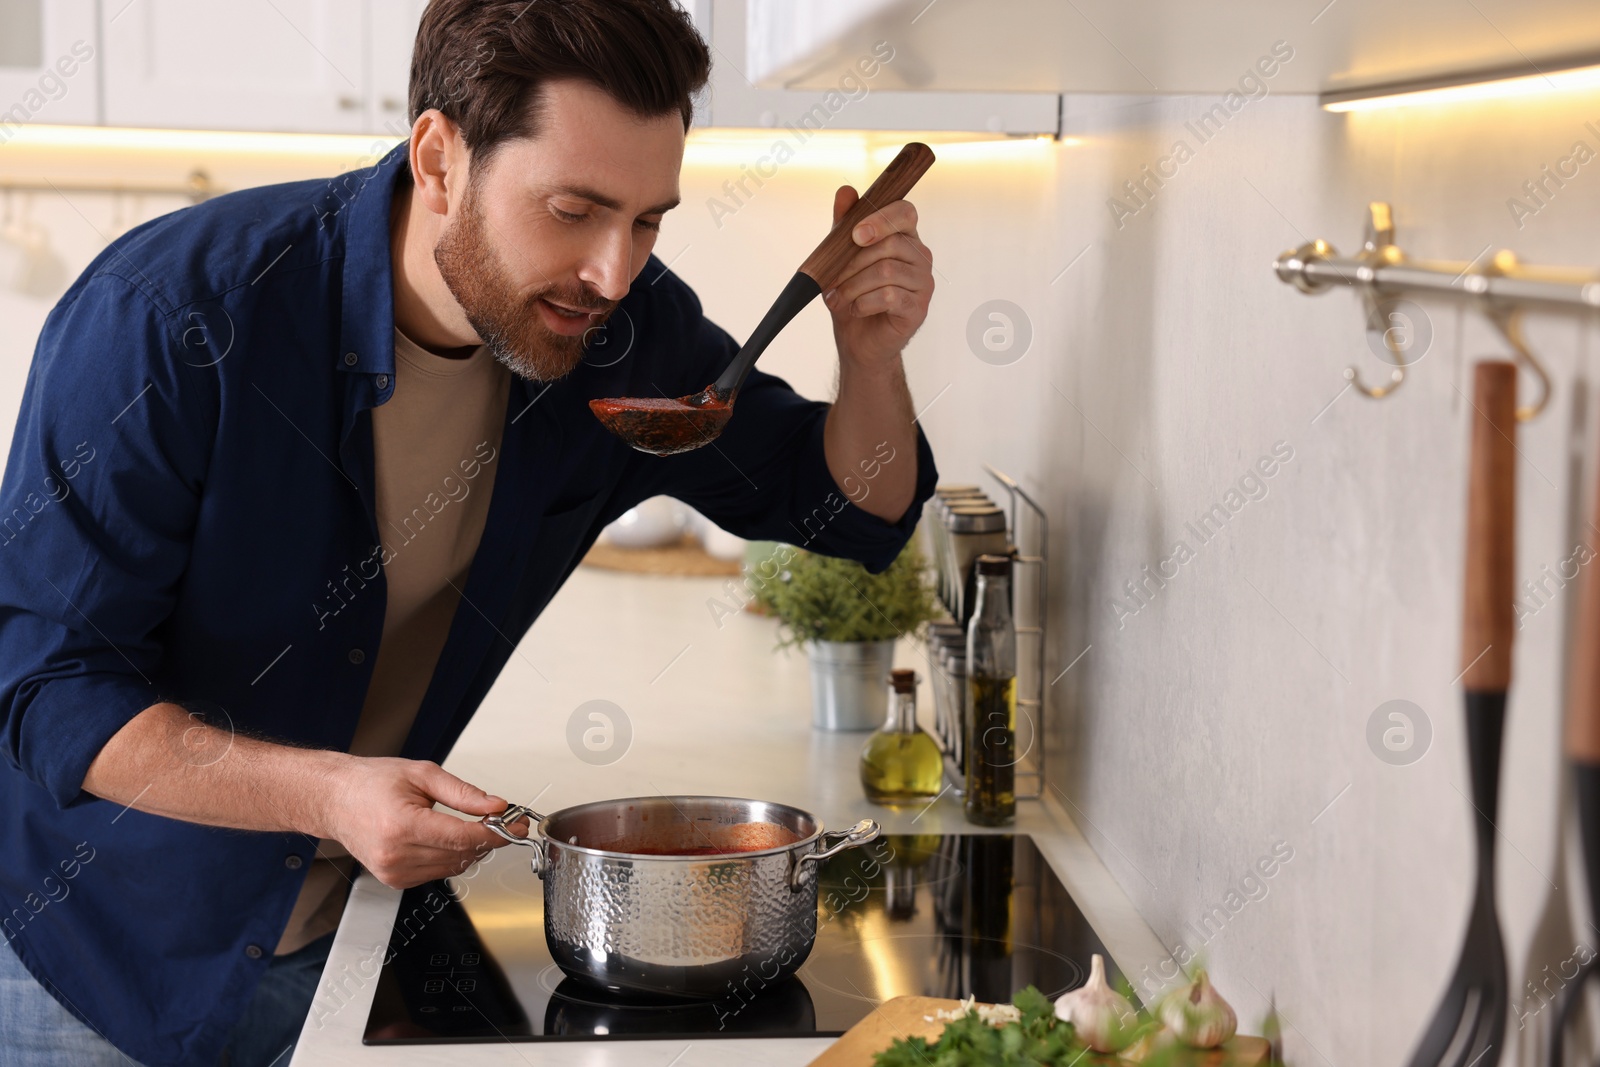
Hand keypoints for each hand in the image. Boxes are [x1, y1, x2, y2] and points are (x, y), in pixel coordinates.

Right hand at [321, 755, 513, 888]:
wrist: (334, 799)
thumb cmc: (371, 783)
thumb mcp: (422, 774)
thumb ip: (463, 793)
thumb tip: (496, 806)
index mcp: (402, 827)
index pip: (463, 838)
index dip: (495, 833)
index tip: (514, 825)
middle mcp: (396, 856)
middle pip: (462, 855)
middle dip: (488, 838)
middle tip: (500, 819)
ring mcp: (394, 872)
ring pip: (453, 867)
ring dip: (470, 849)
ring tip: (472, 824)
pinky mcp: (394, 881)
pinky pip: (437, 873)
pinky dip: (450, 857)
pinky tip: (446, 838)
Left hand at [821, 186, 934, 369]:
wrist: (858, 340)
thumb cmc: (852, 294)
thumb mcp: (840, 257)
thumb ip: (844, 224)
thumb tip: (846, 191)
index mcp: (904, 236)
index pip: (905, 212)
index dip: (881, 218)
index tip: (855, 234)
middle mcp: (919, 256)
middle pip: (889, 244)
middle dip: (852, 262)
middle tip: (832, 279)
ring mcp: (923, 283)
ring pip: (886, 272)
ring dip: (853, 285)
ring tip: (838, 298)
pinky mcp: (919, 308)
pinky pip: (889, 297)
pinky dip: (863, 303)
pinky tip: (855, 309)